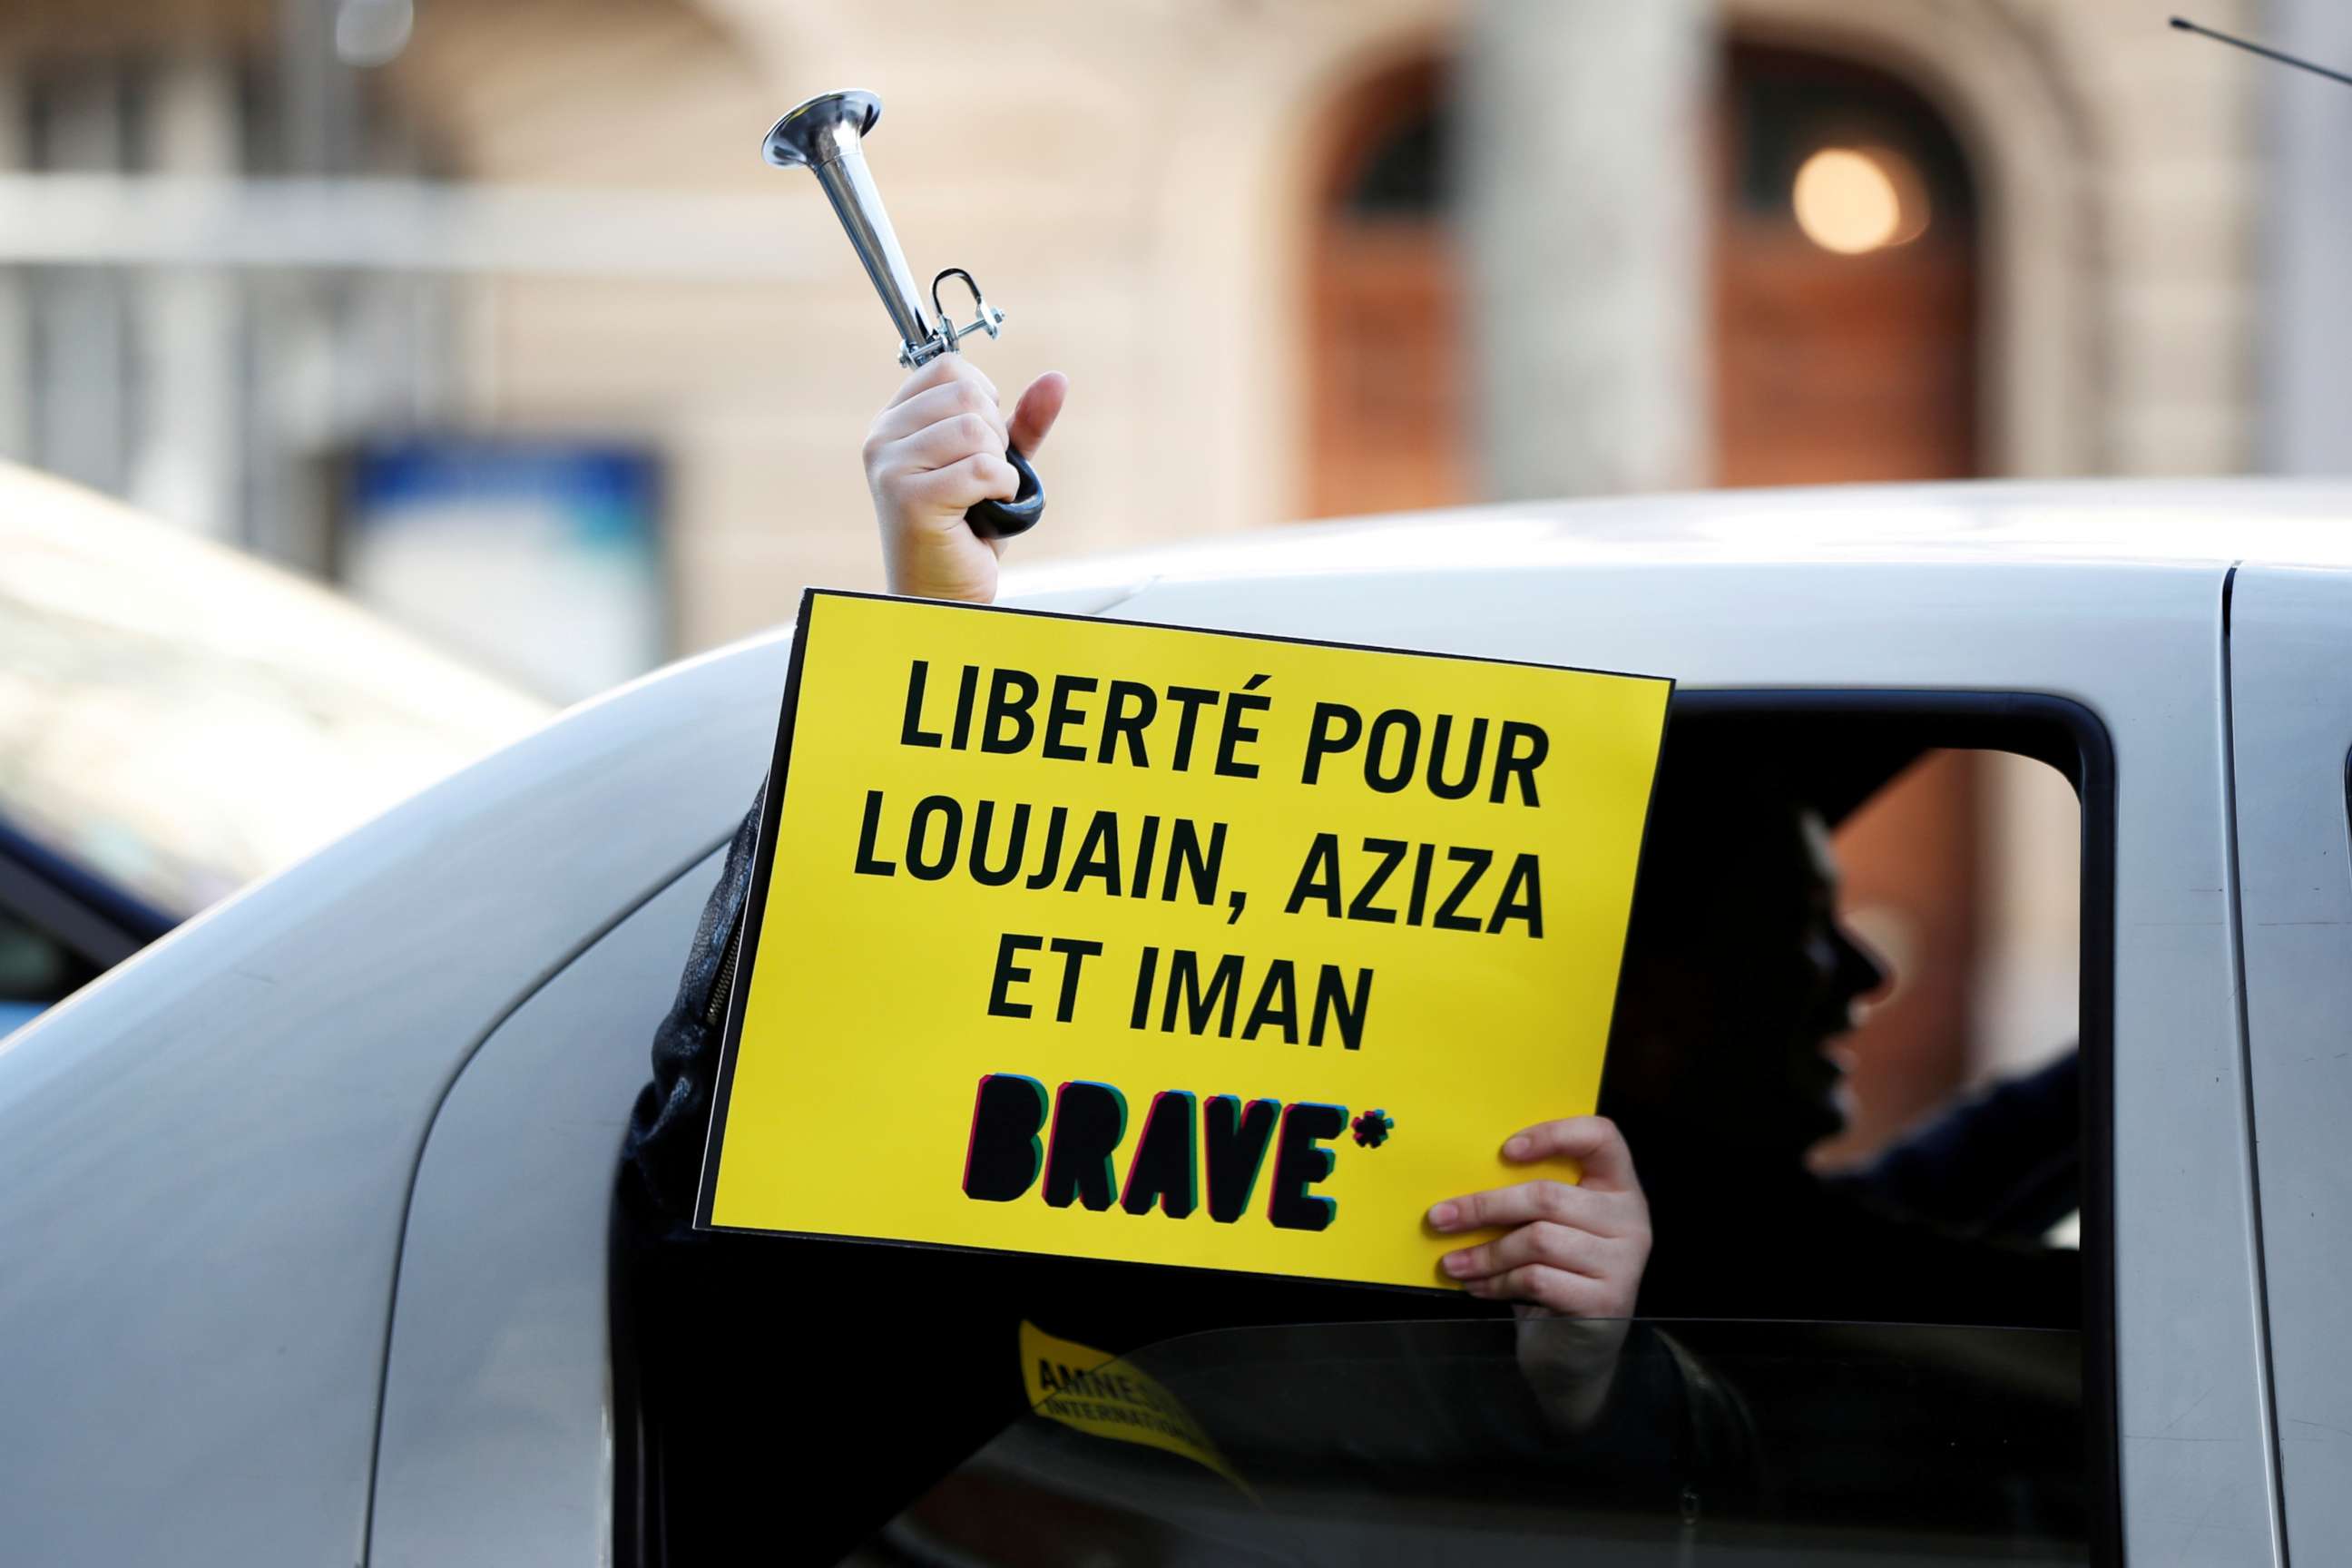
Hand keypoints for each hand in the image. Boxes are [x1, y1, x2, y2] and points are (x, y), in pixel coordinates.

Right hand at [863, 355, 1066, 604]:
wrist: (946, 591)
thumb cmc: (964, 532)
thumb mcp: (997, 463)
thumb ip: (1023, 420)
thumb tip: (1056, 379)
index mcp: (894, 420)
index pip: (949, 367)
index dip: (983, 401)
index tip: (977, 444)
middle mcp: (883, 437)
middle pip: (967, 394)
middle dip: (994, 437)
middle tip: (979, 480)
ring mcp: (891, 466)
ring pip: (975, 429)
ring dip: (998, 466)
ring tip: (980, 496)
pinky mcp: (909, 498)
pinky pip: (982, 468)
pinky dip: (1001, 490)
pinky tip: (985, 510)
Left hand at [1430, 1116, 1651, 1432]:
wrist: (1576, 1353)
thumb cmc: (1555, 1275)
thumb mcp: (1549, 1229)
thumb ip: (1529, 1200)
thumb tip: (1461, 1178)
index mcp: (1618, 1187)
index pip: (1601, 1136)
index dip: (1553, 1133)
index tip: (1505, 1150)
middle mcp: (1630, 1220)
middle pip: (1548, 1196)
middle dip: (1484, 1206)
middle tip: (1439, 1218)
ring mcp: (1624, 1263)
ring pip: (1537, 1240)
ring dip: (1485, 1253)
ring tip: (1453, 1263)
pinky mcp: (1606, 1302)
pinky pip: (1538, 1279)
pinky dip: (1498, 1282)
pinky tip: (1477, 1287)